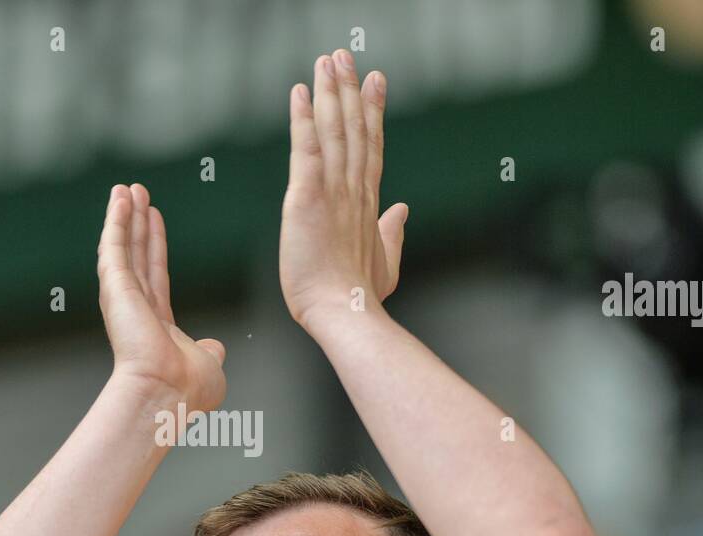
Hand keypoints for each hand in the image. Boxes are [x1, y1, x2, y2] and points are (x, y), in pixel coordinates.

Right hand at [97, 184, 225, 411]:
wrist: (166, 395)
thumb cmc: (187, 389)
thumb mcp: (208, 364)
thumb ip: (210, 351)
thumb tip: (216, 348)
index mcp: (156, 323)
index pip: (155, 274)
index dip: (154, 244)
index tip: (154, 218)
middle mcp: (136, 308)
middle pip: (136, 254)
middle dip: (136, 223)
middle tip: (135, 193)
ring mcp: (123, 297)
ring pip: (123, 246)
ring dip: (123, 216)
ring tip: (125, 188)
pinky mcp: (115, 288)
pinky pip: (114, 247)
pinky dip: (115, 221)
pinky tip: (119, 198)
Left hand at [279, 50, 408, 328]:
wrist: (348, 313)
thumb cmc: (363, 298)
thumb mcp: (386, 262)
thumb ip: (393, 234)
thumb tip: (402, 211)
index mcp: (369, 203)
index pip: (372, 147)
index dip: (373, 112)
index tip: (376, 81)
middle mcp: (354, 189)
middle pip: (355, 129)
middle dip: (351, 90)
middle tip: (347, 56)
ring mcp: (333, 191)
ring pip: (334, 130)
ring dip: (330, 92)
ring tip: (328, 60)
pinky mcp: (308, 197)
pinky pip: (306, 149)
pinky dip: (302, 119)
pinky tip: (299, 93)